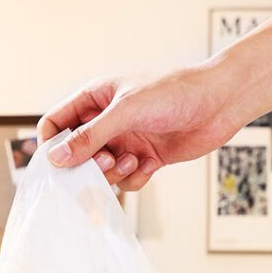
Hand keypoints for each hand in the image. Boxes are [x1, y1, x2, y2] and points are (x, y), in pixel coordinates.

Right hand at [37, 61, 240, 189]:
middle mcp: (108, 121)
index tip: (57, 164)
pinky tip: (150, 164)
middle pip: (77, 153)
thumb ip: (89, 137)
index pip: (57, 124)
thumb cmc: (174, 93)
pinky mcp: (146, 158)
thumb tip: (55, 159)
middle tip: (105, 163)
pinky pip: (127, 179)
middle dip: (88, 164)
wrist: (219, 102)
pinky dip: (135, 177)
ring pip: (102, 170)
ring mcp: (126, 140)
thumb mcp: (125, 111)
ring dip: (114, 172)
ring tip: (133, 160)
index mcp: (96, 99)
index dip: (52, 145)